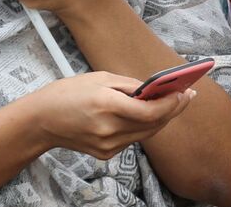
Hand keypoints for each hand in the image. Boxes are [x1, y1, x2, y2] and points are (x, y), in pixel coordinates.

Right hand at [17, 71, 193, 159]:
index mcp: (106, 105)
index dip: (171, 103)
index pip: (150, 111)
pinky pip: (133, 139)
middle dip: (173, 109)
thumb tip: (155, 89)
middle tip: (188, 95)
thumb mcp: (100, 77)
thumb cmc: (68, 93)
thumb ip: (130, 85)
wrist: (42, 121)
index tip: (185, 92)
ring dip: (162, 118)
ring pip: (146, 134)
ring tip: (175, 103)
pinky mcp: (106, 153)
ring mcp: (107, 145)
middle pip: (153, 124)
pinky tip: (151, 114)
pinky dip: (145, 126)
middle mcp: (108, 129)